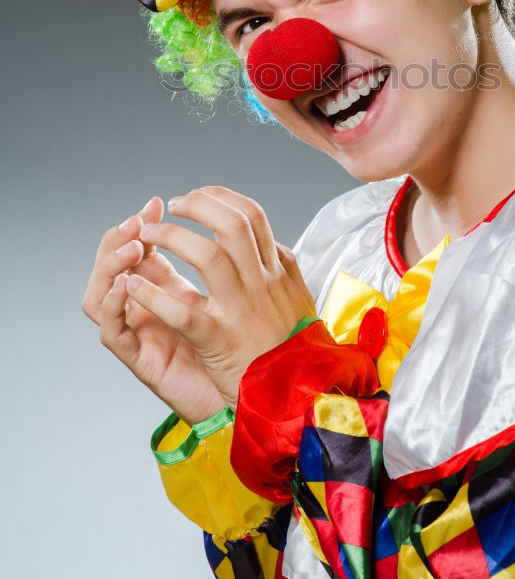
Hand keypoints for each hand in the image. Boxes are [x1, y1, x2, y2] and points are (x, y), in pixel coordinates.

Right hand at [81, 197, 227, 424]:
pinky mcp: (142, 363)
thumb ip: (228, 266)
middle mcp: (149, 310)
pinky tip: (125, 287)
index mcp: (169, 291)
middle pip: (112, 266)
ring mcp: (141, 335)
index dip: (143, 223)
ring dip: (111, 265)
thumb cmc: (246, 354)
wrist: (255, 406)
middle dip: (119, 236)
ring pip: (101, 295)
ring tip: (131, 246)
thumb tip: (230, 221)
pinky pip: (113, 331)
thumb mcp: (237, 298)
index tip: (158, 201)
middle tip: (139, 220)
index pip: (140, 250)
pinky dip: (114, 306)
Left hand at [126, 186, 316, 409]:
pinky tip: (133, 286)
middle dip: (197, 206)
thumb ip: (286, 271)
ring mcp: (242, 310)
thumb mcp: (300, 302)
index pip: (253, 216)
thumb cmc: (297, 352)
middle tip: (172, 205)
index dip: (222, 198)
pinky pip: (182, 311)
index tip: (200, 195)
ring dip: (171, 238)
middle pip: (231, 224)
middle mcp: (262, 283)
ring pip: (207, 255)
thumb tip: (274, 243)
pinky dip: (153, 295)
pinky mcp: (220, 340)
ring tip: (148, 235)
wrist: (302, 398)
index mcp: (278, 271)